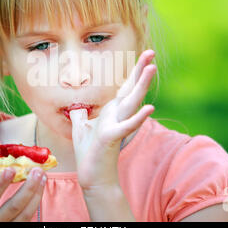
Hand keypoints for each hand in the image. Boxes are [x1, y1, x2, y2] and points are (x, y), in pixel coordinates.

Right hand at [0, 167, 46, 221]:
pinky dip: (35, 202)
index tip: (12, 168)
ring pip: (25, 214)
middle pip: (13, 207)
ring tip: (43, 177)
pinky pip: (29, 218)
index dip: (0, 184)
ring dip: (36, 194)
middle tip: (37, 170)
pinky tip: (39, 189)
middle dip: (27, 188)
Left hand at [70, 49, 156, 190]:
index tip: (144, 55)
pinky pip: (126, 126)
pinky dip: (137, 118)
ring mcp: (117, 125)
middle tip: (151, 51)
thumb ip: (80, 115)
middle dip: (141, 70)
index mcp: (112, 111)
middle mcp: (118, 115)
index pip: (125, 87)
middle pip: (132, 89)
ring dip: (142, 85)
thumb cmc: (89, 152)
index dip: (134, 71)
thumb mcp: (80, 128)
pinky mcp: (112, 137)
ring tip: (152, 68)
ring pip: (132, 102)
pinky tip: (149, 108)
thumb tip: (75, 107)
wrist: (93, 176)